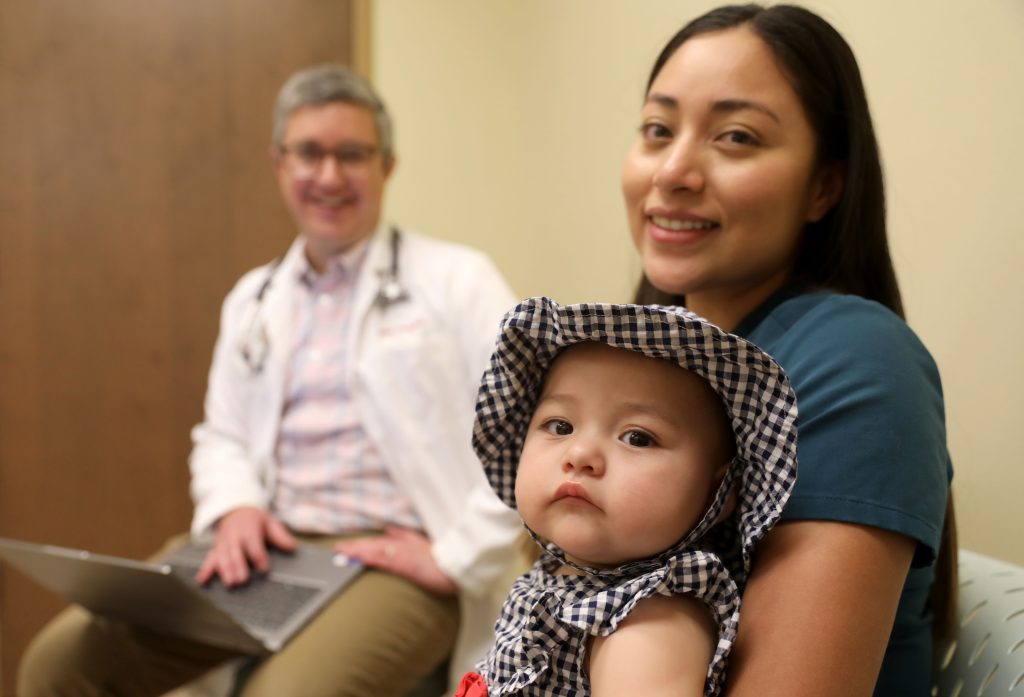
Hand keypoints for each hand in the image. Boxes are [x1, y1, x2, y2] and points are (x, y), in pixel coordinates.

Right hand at [195, 506, 296, 586]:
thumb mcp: (270, 522)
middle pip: (236, 553)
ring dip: (225, 570)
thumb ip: (280, 536)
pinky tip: (202, 580)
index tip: (264, 569)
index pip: (254, 544)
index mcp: (249, 530)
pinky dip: (205, 569)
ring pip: (222, 557)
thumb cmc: (255, 520)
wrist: (234, 509)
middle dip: (239, 566)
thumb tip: (293, 548)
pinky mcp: (216, 548)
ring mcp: (223, 543)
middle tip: (243, 580)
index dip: (259, 557)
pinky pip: (209, 558)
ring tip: (230, 583)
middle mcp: (234, 537)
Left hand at [334, 527, 457, 595]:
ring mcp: (400, 554)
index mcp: (402, 543)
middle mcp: (399, 546)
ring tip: (341, 552)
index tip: (344, 546)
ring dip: (357, 551)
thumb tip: (388, 530)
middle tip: (336, 548)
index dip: (360, 544)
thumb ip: (403, 535)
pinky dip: (368, 557)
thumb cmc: (439, 558)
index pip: (376, 543)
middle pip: (372, 545)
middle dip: (353, 546)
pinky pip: (382, 559)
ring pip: (374, 550)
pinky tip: (358, 558)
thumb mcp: (420, 542)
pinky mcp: (403, 563)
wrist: (453, 567)